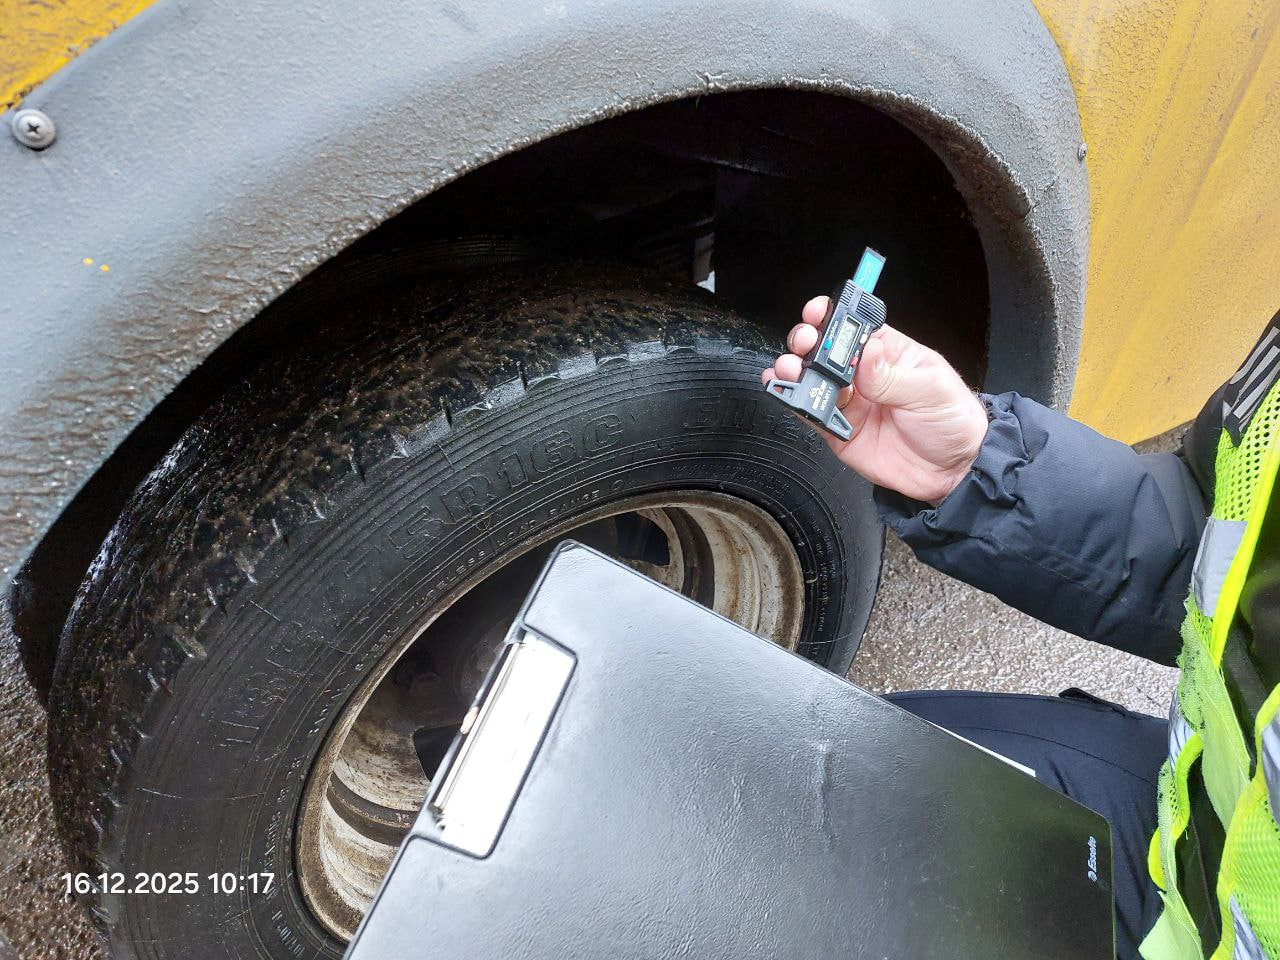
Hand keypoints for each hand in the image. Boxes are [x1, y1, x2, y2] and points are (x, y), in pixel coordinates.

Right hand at [762, 297, 987, 504]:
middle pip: (825, 349)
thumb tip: (866, 353)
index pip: (854, 325)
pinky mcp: (839, 430)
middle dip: (808, 340)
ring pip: (811, 378)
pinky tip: (785, 391)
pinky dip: (793, 401)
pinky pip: (810, 413)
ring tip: (790, 367)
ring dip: (794, 368)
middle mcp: (864, 374)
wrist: (951, 472)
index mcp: (888, 352)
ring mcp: (850, 401)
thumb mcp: (931, 390)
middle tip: (805, 343)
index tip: (819, 312)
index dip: (834, 315)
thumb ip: (892, 375)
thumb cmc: (952, 421)